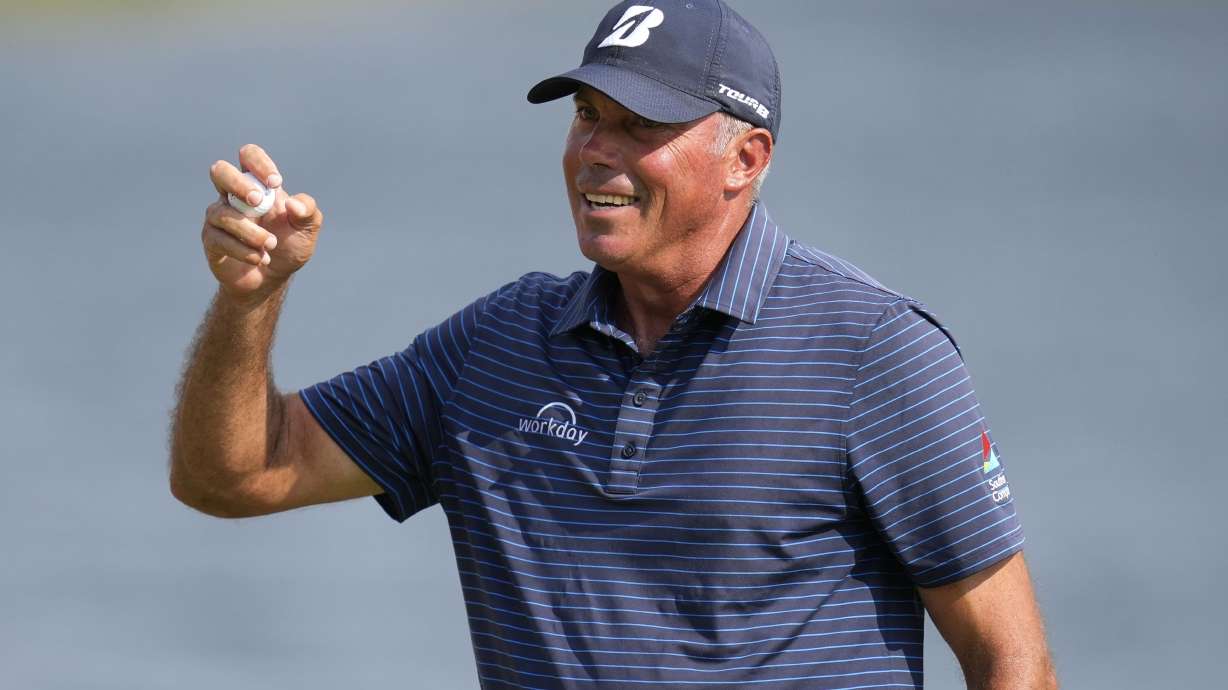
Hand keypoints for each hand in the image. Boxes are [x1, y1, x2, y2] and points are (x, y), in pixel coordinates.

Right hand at [201, 144, 323, 302]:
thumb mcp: (307, 228)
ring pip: (223, 213)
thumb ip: (308, 211)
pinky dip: (244, 251)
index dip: (259, 163)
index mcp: (257, 185)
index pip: (249, 156)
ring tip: (270, 245)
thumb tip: (293, 205)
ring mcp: (218, 217)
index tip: (276, 183)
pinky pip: (220, 239)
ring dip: (251, 232)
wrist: (272, 278)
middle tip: (258, 201)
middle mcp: (233, 196)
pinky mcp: (211, 239)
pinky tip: (260, 259)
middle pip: (219, 171)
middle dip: (238, 184)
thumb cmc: (289, 245)